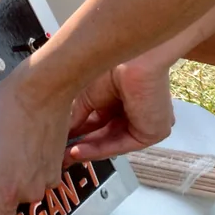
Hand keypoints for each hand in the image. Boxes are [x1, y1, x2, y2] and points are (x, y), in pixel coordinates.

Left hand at [0, 65, 77, 214]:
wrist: (38, 91)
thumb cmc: (0, 113)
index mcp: (3, 193)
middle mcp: (28, 192)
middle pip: (11, 208)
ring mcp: (46, 180)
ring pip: (25, 190)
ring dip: (15, 176)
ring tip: (5, 146)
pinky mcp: (59, 167)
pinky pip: (39, 176)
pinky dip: (30, 165)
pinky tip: (21, 142)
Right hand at [62, 60, 177, 162]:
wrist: (134, 61)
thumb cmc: (116, 64)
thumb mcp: (87, 95)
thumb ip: (77, 116)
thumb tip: (64, 131)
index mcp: (122, 96)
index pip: (99, 121)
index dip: (80, 132)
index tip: (62, 140)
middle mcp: (135, 109)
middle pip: (105, 134)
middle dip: (82, 145)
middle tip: (61, 153)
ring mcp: (145, 121)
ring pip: (111, 141)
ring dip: (87, 150)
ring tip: (66, 154)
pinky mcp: (152, 132)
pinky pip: (121, 145)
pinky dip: (98, 150)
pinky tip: (78, 151)